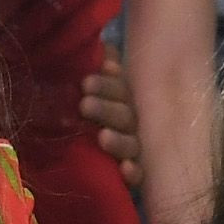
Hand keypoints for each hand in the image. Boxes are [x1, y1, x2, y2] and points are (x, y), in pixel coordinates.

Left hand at [76, 39, 144, 185]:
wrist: (91, 159)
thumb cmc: (90, 110)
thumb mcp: (93, 87)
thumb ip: (102, 67)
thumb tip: (102, 49)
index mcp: (120, 99)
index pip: (119, 89)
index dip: (108, 83)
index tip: (90, 79)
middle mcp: (129, 123)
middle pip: (124, 115)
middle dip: (105, 109)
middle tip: (85, 105)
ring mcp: (132, 149)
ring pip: (130, 143)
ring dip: (118, 140)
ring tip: (102, 136)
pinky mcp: (132, 175)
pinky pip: (138, 174)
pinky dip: (133, 171)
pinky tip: (125, 169)